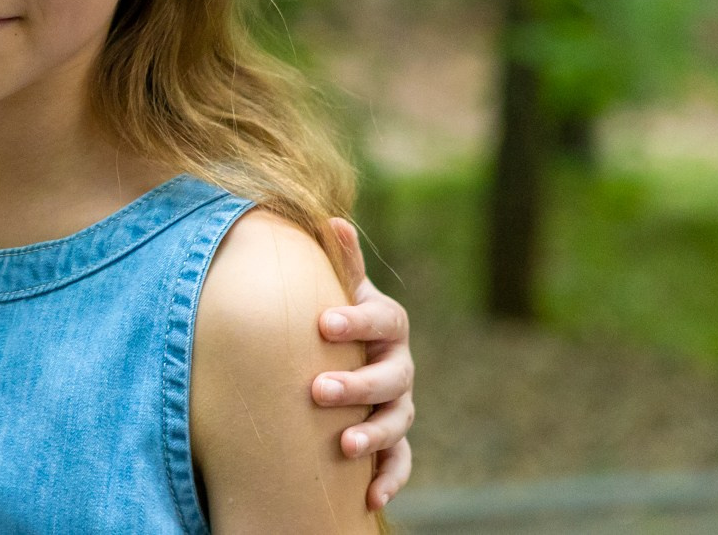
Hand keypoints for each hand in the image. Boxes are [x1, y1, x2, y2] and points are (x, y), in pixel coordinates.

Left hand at [312, 217, 413, 511]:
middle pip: (391, 377)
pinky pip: (400, 461)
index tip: (323, 322)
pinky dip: (389, 478)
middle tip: (317, 390)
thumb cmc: (336, 315)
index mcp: (387, 324)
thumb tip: (332, 220)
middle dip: (356, 385)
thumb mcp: (338, 287)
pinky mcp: (394, 439)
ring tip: (342, 446)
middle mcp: (400, 365)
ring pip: (397, 421)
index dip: (356, 321)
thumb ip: (339, 261)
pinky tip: (369, 497)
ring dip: (372, 435)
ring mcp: (400, 403)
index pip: (383, 320)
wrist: (349, 352)